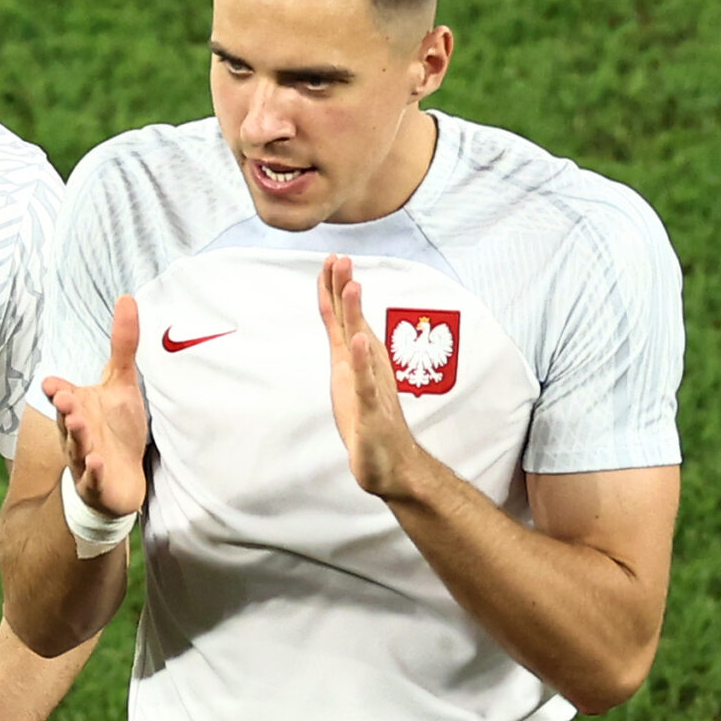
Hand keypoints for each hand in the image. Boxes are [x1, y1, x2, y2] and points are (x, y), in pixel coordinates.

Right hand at [40, 295, 148, 516]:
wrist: (117, 480)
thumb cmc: (115, 429)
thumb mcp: (122, 385)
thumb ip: (123, 345)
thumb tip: (127, 297)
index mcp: (79, 408)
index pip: (65, 398)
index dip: (60, 391)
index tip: (54, 383)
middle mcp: (77, 432)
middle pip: (68, 421)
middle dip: (66, 412)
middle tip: (66, 400)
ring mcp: (84, 459)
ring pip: (77, 449)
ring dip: (77, 438)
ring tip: (81, 427)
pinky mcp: (96, 484)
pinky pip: (91, 479)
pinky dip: (93, 473)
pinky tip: (97, 463)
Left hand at [317, 254, 423, 498]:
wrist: (389, 462)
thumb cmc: (368, 420)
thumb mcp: (350, 379)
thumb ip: (348, 352)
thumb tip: (345, 327)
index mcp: (357, 358)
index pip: (341, 318)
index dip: (334, 289)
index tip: (331, 259)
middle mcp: (366, 365)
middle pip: (351, 321)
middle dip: (344, 288)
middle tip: (341, 257)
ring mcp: (370, 385)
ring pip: (361, 344)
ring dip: (356, 315)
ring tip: (352, 286)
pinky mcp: (371, 410)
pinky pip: (366, 382)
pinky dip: (362, 362)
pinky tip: (359, 343)